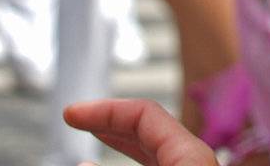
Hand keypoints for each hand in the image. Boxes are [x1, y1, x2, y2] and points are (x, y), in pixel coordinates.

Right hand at [64, 98, 215, 165]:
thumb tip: (84, 163)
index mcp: (193, 155)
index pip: (146, 113)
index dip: (106, 108)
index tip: (71, 113)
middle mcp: (197, 162)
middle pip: (150, 130)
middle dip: (111, 121)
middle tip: (77, 119)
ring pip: (154, 153)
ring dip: (121, 143)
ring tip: (95, 137)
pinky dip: (136, 162)